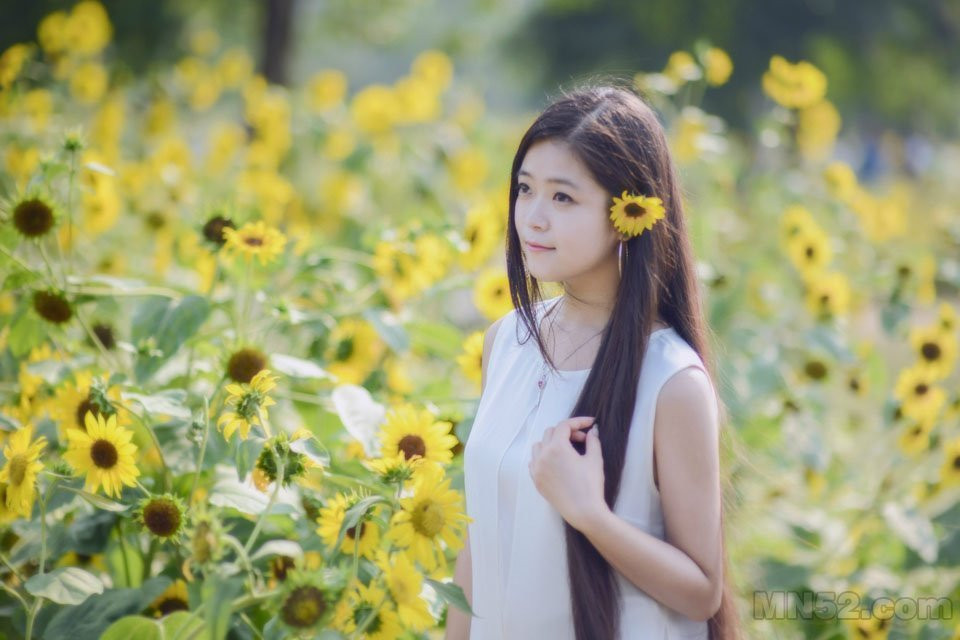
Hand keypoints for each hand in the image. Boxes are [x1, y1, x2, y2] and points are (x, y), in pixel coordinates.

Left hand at [529, 416, 608, 531]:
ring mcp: (537, 468)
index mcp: (557, 448)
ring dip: (552, 442)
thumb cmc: (591, 485)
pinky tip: (556, 462)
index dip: (578, 422)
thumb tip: (592, 431)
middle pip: (551, 433)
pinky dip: (543, 456)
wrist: (583, 511)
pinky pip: (534, 461)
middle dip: (567, 432)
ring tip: (567, 449)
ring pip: (539, 446)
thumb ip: (593, 441)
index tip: (590, 423)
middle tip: (582, 439)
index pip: (564, 426)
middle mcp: (543, 455)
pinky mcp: (536, 480)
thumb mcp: (595, 460)